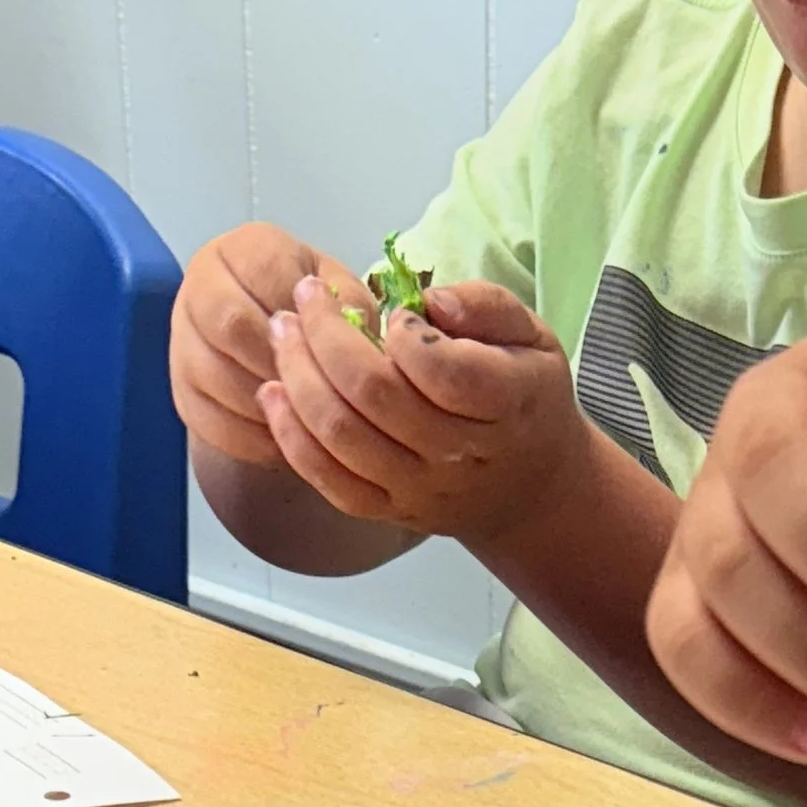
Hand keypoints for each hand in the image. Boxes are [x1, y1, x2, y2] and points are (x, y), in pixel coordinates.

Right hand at [170, 224, 362, 471]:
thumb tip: (354, 327)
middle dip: (282, 361)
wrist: (273, 347)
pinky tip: (287, 436)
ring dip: (268, 402)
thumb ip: (347, 301)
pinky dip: (254, 436)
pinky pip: (212, 420)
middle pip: (231, 325)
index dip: (302, 315)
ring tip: (306, 414)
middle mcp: (202, 285)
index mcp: (245, 249)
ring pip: (216, 375)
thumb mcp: (339, 294)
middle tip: (317, 384)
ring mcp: (183, 341)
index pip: (264, 273)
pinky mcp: (182, 393)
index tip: (328, 343)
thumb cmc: (314, 314)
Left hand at [258, 274, 585, 543]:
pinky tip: (274, 391)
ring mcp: (420, 490)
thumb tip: (429, 299)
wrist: (527, 488)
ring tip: (283, 332)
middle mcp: (462, 457)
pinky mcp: (388, 510)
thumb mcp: (532, 337)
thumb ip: (485, 305)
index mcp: (507, 406)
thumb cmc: (523, 398)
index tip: (392, 312)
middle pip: (376, 395)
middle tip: (306, 295)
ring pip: (342, 435)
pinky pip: (328, 479)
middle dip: (327, 335)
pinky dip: (291, 434)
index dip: (401, 333)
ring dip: (298, 376)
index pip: (441, 370)